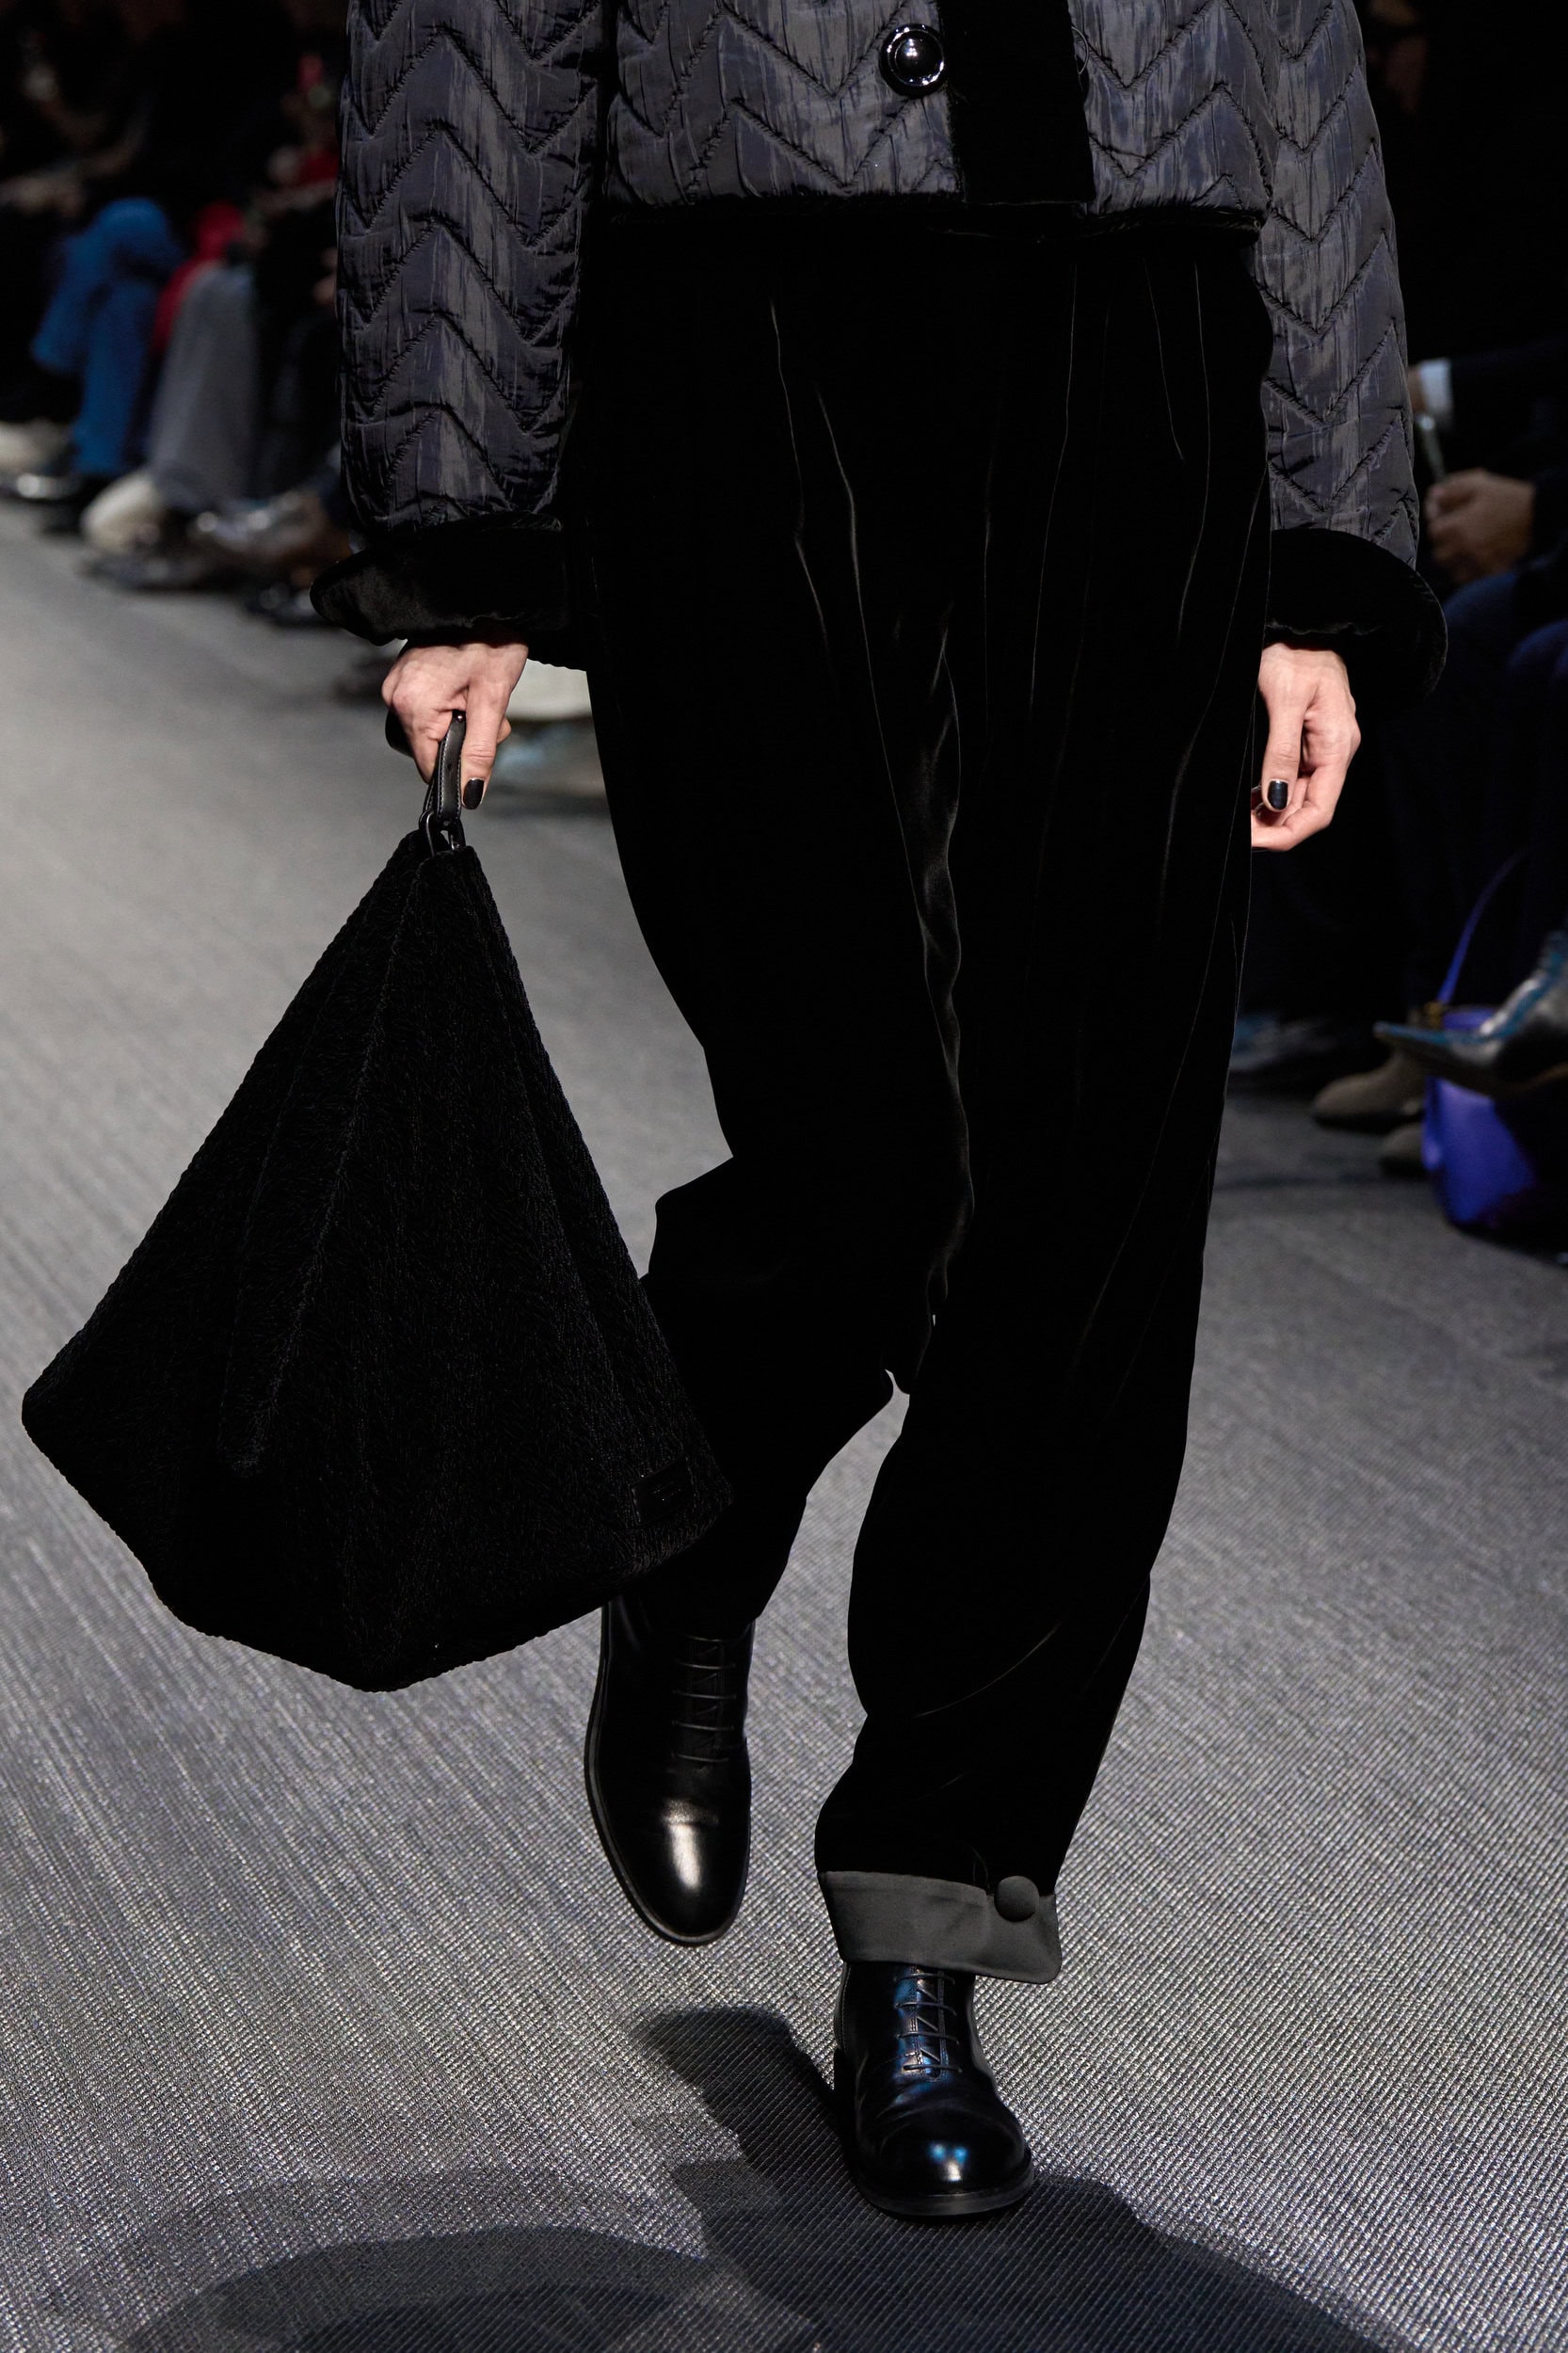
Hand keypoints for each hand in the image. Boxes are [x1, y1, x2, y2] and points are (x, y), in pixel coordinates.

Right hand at [382, 637, 528, 800]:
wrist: (484, 600)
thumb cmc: (492, 641)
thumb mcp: (492, 700)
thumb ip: (480, 751)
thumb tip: (471, 794)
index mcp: (412, 706)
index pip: (428, 767)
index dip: (457, 768)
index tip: (481, 750)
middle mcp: (394, 697)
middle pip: (428, 747)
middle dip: (462, 741)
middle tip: (487, 711)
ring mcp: (395, 684)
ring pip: (429, 729)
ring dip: (458, 723)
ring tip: (477, 694)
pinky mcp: (402, 676)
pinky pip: (424, 709)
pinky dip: (449, 707)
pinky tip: (465, 686)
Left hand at [1252, 644, 1358, 851]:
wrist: (1300, 621)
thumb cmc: (1294, 652)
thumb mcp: (1285, 699)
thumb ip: (1282, 751)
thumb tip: (1276, 802)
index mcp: (1337, 746)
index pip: (1319, 811)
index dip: (1287, 834)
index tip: (1254, 841)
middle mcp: (1333, 753)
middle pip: (1307, 809)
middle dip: (1273, 828)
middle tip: (1238, 833)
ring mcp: (1320, 748)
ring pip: (1297, 797)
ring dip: (1270, 815)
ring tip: (1239, 820)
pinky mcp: (1306, 740)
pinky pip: (1291, 779)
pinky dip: (1270, 795)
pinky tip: (1251, 800)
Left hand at [1424, 469, 1534, 581]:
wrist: (1537, 514)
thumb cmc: (1507, 497)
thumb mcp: (1478, 484)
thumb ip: (1452, 490)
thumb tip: (1433, 496)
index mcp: (1458, 527)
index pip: (1433, 532)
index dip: (1438, 523)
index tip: (1446, 517)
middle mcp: (1464, 548)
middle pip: (1439, 555)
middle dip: (1444, 544)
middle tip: (1455, 535)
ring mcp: (1477, 562)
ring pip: (1452, 569)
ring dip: (1454, 560)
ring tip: (1464, 548)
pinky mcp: (1490, 570)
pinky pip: (1469, 578)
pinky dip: (1467, 570)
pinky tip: (1475, 558)